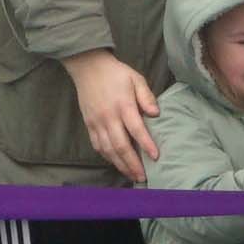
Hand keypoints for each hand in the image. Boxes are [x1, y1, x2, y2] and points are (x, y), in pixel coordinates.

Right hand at [65, 50, 161, 177]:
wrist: (88, 67)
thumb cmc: (116, 73)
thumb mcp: (136, 78)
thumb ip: (146, 96)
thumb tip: (156, 113)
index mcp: (123, 105)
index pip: (136, 129)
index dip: (146, 144)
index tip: (156, 157)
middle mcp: (108, 117)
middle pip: (120, 145)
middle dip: (132, 163)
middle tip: (143, 176)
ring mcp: (96, 123)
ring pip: (108, 150)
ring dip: (120, 165)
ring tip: (132, 175)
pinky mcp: (89, 125)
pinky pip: (98, 146)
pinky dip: (107, 157)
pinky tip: (117, 163)